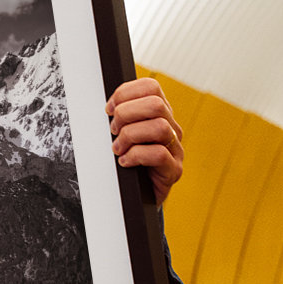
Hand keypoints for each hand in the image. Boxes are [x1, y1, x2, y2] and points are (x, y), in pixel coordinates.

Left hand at [106, 77, 183, 205]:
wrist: (135, 197)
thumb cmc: (125, 161)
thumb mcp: (120, 134)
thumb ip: (119, 117)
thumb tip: (106, 106)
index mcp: (159, 114)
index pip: (150, 87)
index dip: (126, 93)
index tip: (109, 109)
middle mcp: (171, 128)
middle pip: (156, 104)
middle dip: (126, 114)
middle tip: (113, 130)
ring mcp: (175, 149)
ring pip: (159, 127)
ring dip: (130, 136)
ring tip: (117, 148)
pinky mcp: (174, 170)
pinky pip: (159, 154)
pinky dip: (135, 156)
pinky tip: (124, 162)